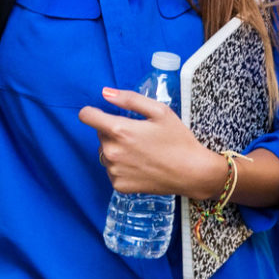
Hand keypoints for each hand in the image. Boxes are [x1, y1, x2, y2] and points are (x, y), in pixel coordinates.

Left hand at [79, 89, 226, 196]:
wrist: (192, 173)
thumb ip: (129, 99)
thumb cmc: (178, 140)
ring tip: (141, 151)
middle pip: (99, 134)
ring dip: (116, 149)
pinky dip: (122, 167)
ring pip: (104, 153)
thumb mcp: (159, 111)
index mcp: (119, 130)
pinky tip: (141, 165)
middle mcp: (111, 152)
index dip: (93, 112)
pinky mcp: (119, 185)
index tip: (102, 114)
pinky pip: (112, 170)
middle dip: (113, 131)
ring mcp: (114, 171)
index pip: (86, 116)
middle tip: (138, 135)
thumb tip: (105, 93)